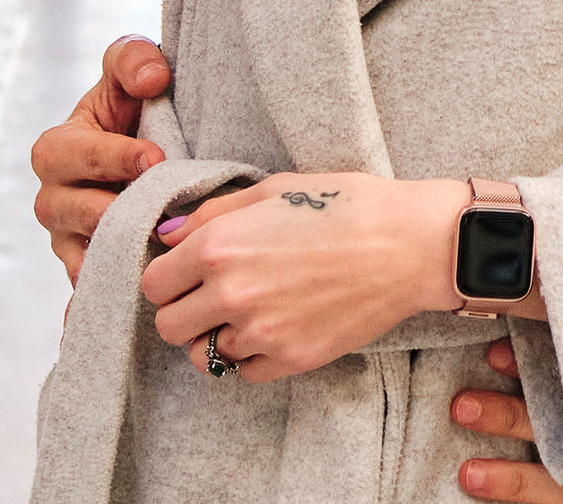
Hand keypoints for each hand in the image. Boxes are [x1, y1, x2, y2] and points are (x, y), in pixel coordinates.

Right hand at [32, 35, 173, 283]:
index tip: (154, 158)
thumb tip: (152, 78)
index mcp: (60, 147)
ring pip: (76, 254)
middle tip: (151, 205)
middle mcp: (55, 196)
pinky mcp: (89, 270)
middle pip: (63, 209)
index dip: (109, 156)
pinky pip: (87, 291)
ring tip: (150, 250)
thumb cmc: (135, 108)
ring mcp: (68, 238)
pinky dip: (100, 301)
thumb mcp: (131, 73)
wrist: (153, 154)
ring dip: (112, 253)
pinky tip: (129, 308)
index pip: (69, 153)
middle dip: (106, 207)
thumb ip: (133, 59)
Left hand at [140, 172, 457, 383]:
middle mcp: (230, 293)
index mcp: (218, 246)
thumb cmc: (345, 204)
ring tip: (245, 314)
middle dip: (184, 310)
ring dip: (214, 338)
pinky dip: (251, 356)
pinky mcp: (291, 358)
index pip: (153, 283)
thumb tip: (167, 236)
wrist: (409, 243)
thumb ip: (210, 214)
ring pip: (202, 356)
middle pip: (168, 326)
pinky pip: (244, 373)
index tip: (188, 272)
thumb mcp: (272, 189)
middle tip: (211, 295)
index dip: (169, 276)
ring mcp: (261, 332)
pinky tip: (274, 328)